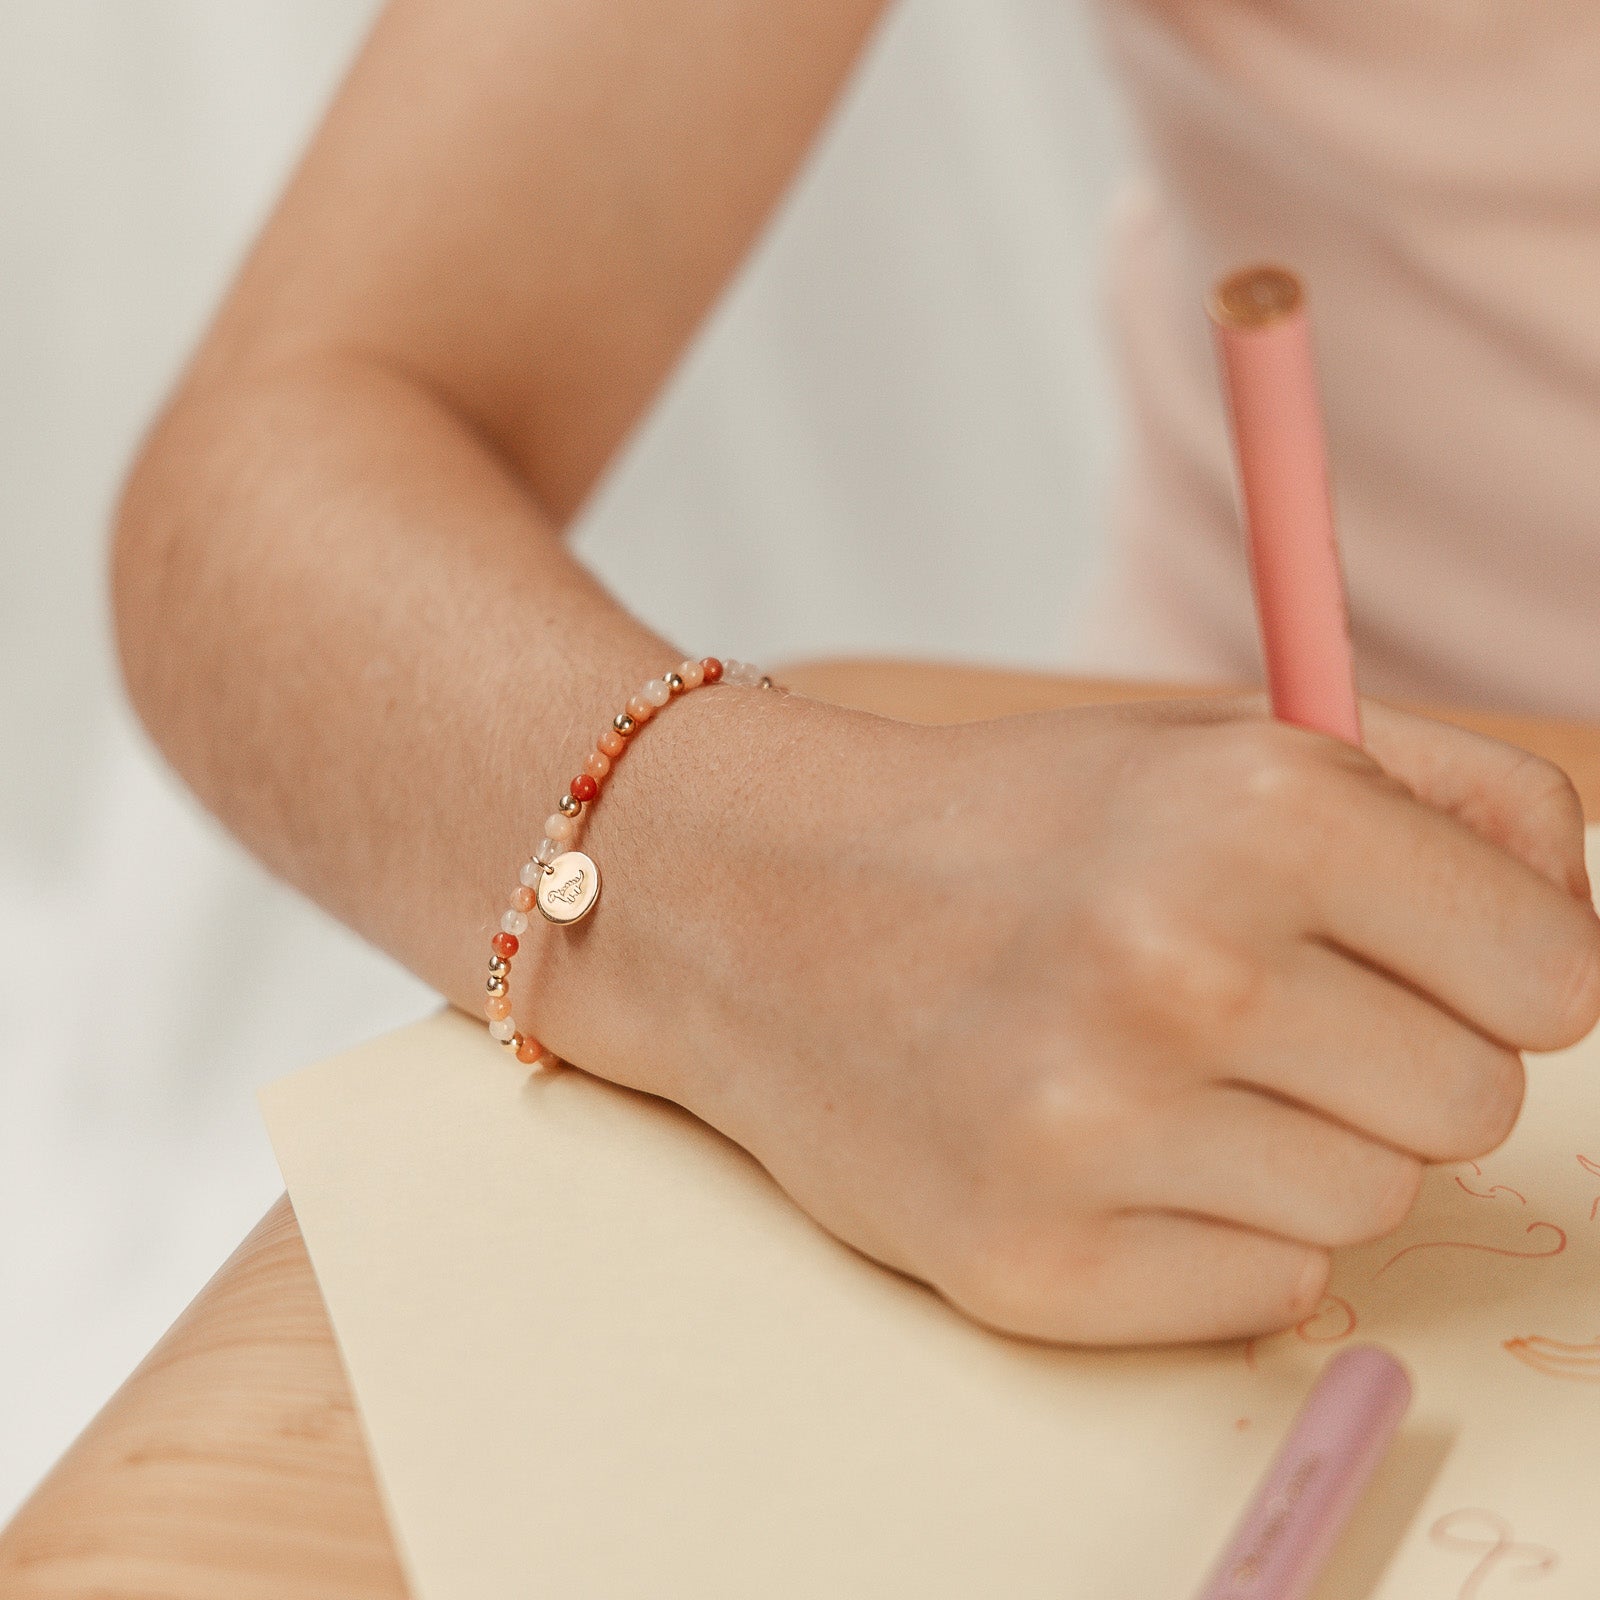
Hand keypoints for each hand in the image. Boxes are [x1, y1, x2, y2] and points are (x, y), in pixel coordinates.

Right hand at [534, 688, 1599, 1345]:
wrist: (754, 901)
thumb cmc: (1001, 827)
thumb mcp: (1211, 746)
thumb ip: (1445, 796)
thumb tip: (1585, 916)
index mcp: (1255, 809)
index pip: (1556, 972)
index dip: (1494, 966)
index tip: (1413, 959)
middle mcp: (1179, 967)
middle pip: (1472, 1106)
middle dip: (1388, 1057)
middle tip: (1249, 1007)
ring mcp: (1094, 1130)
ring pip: (1368, 1204)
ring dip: (1290, 1141)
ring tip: (1149, 1068)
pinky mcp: (1028, 1263)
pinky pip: (1262, 1288)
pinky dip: (1208, 1229)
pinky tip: (1097, 1147)